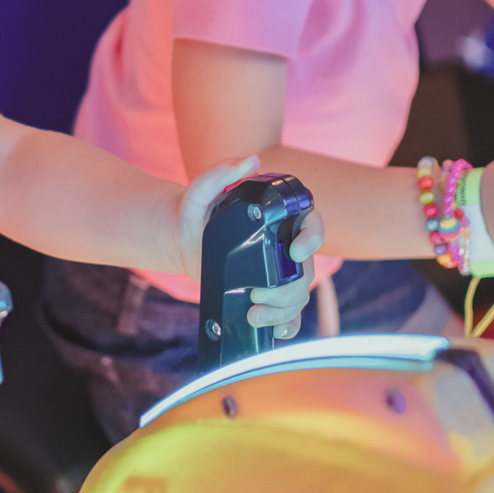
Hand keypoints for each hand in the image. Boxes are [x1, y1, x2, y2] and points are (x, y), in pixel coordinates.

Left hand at [175, 157, 323, 339]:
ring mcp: (276, 271)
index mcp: (279, 218)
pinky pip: (289, 314)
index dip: (313, 240)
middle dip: (288, 290)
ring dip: (282, 311)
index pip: (313, 226)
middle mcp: (283, 245)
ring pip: (298, 295)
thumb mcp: (201, 190)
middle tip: (258, 295)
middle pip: (305, 271)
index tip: (293, 253)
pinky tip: (276, 331)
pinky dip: (287, 326)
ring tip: (253, 315)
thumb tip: (250, 161)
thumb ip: (220, 172)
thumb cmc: (193, 211)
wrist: (180, 239)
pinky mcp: (266, 293)